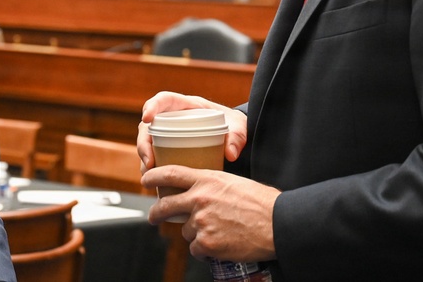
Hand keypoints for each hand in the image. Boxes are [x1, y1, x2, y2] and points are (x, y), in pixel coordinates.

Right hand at [137, 92, 247, 170]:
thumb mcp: (238, 127)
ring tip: (151, 175)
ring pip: (148, 143)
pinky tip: (157, 183)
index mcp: (187, 105)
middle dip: (144, 143)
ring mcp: (168, 134)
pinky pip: (154, 157)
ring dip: (145, 159)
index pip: (164, 100)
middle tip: (149, 162)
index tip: (147, 119)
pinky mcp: (168, 149)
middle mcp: (173, 119)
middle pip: (148, 126)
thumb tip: (231, 153)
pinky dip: (153, 169)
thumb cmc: (232, 125)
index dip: (152, 106)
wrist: (233, 136)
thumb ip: (236, 137)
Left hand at [142, 166, 278, 262]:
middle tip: (154, 217)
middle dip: (156, 213)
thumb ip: (210, 186)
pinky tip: (222, 244)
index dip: (153, 176)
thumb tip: (197, 193)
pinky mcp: (206, 243)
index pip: (170, 173)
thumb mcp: (232, 182)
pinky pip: (196, 249)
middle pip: (165, 206)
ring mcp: (201, 221)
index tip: (145, 179)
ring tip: (219, 231)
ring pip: (185, 231)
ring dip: (197, 234)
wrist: (277, 223)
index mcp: (206, 179)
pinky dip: (206, 250)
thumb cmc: (260, 202)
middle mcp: (199, 198)